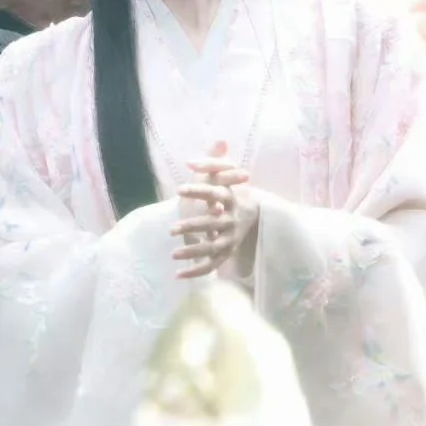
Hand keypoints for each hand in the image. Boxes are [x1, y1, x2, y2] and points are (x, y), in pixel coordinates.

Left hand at [170, 141, 259, 279]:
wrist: (252, 211)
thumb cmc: (231, 190)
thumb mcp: (224, 173)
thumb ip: (213, 161)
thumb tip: (205, 150)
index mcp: (231, 197)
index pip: (215, 193)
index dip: (199, 190)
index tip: (180, 189)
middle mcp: (232, 219)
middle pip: (214, 224)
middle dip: (194, 226)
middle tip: (173, 229)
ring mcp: (230, 238)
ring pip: (213, 247)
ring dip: (194, 252)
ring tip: (173, 254)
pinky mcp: (226, 252)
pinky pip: (212, 265)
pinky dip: (197, 272)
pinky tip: (178, 274)